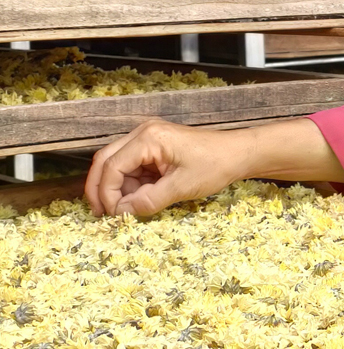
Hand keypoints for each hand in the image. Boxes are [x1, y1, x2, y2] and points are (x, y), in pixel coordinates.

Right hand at [84, 120, 249, 216]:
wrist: (238, 153)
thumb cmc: (215, 165)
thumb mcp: (182, 187)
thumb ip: (149, 200)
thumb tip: (121, 213)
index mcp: (149, 138)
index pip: (111, 166)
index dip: (107, 193)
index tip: (113, 215)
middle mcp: (143, 133)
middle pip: (105, 161)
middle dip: (100, 189)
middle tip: (102, 214)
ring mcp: (148, 139)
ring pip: (116, 164)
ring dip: (117, 188)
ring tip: (125, 209)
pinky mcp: (154, 148)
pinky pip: (131, 166)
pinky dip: (130, 184)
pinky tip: (138, 199)